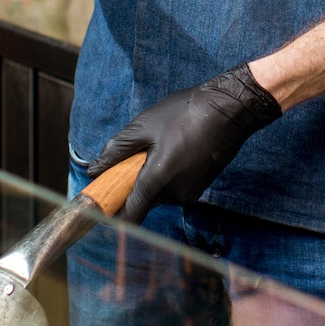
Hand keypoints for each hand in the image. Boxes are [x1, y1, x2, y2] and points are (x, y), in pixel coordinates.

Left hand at [86, 65, 282, 222]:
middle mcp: (175, 195)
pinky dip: (166, 173)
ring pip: (158, 192)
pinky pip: (173, 187)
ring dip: (151, 176)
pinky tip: (175, 148)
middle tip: (135, 153)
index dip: (112, 214)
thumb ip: (116, 150)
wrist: (230, 110)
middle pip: (142, 200)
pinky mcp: (199, 187)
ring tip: (162, 144)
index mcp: (157, 181)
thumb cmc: (186, 114)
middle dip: (133, 183)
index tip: (101, 205)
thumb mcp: (144, 126)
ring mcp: (189, 192)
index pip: (129, 215)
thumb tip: (93, 170)